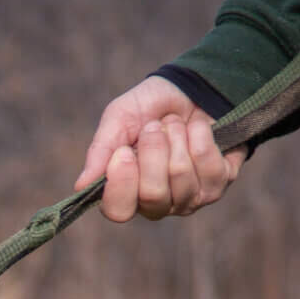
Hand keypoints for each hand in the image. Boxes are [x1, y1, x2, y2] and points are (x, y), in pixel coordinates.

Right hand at [77, 77, 246, 222]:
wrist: (193, 87)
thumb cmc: (151, 107)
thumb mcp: (120, 118)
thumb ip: (101, 151)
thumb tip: (81, 186)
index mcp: (127, 192)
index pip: (119, 211)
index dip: (121, 183)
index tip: (124, 151)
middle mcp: (158, 204)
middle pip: (153, 194)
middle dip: (154, 150)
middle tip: (155, 126)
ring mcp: (190, 198)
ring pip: (181, 177)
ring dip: (177, 138)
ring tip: (176, 125)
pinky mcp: (218, 184)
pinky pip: (208, 165)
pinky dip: (200, 136)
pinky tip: (198, 129)